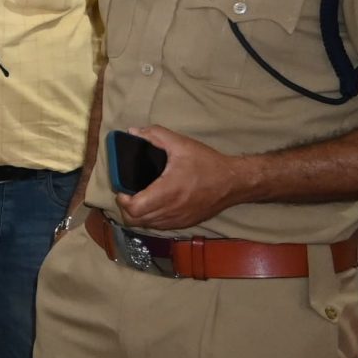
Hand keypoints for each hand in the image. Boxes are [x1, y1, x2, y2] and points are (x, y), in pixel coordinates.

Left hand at [112, 124, 251, 231]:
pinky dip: (151, 218)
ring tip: (138, 198)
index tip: (122, 189)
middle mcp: (171, 210)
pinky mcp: (185, 223)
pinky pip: (160, 226)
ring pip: (147, 225)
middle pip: (136, 220)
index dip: (122, 200)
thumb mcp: (181, 144)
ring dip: (138, 214)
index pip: (134, 209)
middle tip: (128, 193)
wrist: (234, 182)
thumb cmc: (207, 163)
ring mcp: (178, 220)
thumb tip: (133, 131)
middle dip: (126, 208)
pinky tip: (153, 205)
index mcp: (167, 192)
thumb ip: (155, 135)